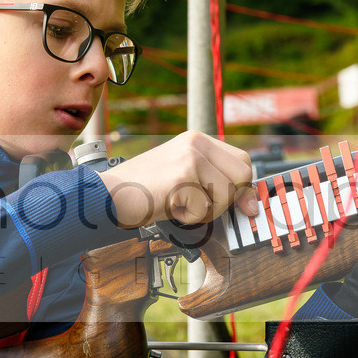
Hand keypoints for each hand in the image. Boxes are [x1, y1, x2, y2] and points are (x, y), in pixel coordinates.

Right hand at [97, 131, 257, 227]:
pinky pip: (206, 207)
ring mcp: (190, 156)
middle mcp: (195, 142)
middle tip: (201, 206)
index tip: (240, 204)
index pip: (241, 160)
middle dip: (228, 198)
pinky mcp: (183, 174)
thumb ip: (214, 184)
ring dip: (206, 210)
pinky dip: (189, 217)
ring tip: (179, 205)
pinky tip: (170, 208)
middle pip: (242, 173)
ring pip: (227, 193)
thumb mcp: (183, 181)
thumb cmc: (140, 192)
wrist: (106, 195)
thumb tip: (251, 204)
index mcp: (196, 140)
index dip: (242, 186)